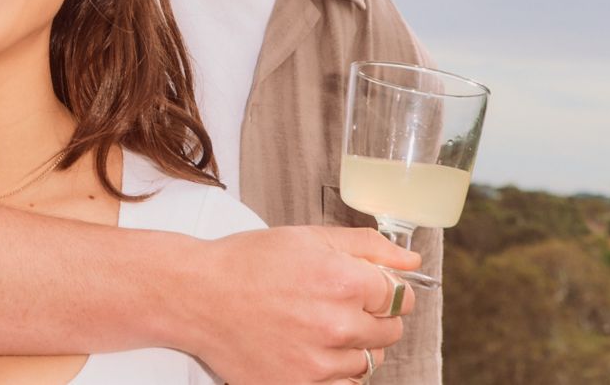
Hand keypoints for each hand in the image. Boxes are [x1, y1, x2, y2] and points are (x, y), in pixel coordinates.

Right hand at [186, 225, 418, 383]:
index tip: (368, 287)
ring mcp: (319, 364)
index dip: (384, 288)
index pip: (401, 296)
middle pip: (391, 331)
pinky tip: (310, 348)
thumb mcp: (308, 237)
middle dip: (373, 316)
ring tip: (316, 324)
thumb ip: (367, 246)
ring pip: (369, 362)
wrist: (198, 296)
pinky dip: (335, 371)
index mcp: (343, 281)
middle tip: (336, 303)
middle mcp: (336, 326)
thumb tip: (412, 262)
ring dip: (353, 345)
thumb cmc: (248, 262)